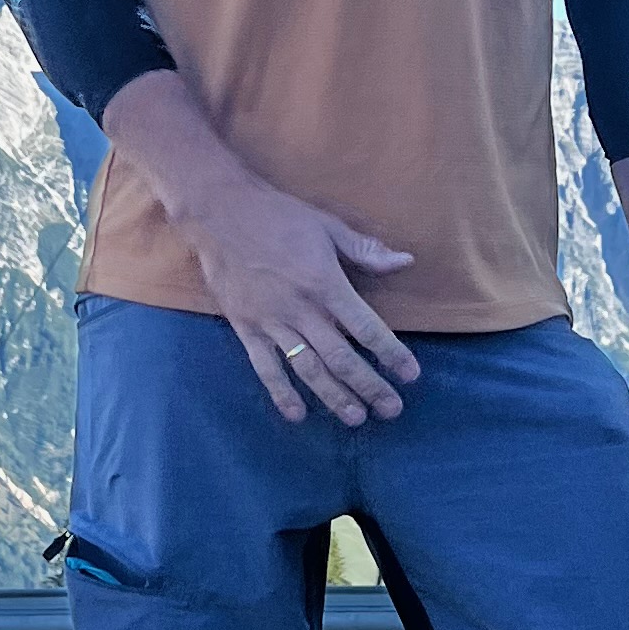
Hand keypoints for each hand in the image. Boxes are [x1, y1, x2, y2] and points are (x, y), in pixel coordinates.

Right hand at [99, 73, 418, 429]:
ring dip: (334, 397)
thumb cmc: (278, 215)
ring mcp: (271, 322)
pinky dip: (281, 393)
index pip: (366, 328)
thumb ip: (364, 250)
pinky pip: (265, 368)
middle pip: (341, 358)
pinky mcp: (246, 327)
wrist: (218, 212)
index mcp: (325, 283)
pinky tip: (298, 414)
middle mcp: (301, 309)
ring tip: (356, 418)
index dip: (391, 354)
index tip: (410, 375)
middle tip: (391, 410)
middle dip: (370, 387)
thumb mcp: (326, 226)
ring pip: (308, 369)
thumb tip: (405, 262)